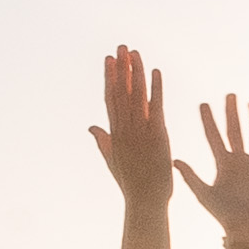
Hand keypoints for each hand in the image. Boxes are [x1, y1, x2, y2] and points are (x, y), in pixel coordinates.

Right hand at [92, 46, 177, 222]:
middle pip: (121, 93)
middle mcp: (125, 129)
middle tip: (120, 47)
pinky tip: (155, 71)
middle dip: (121, 69)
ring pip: (136, 96)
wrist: (145, 201)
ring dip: (135, 72)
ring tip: (134, 52)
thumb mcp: (112, 161)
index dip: (110, 78)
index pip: (111, 99)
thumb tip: (91, 127)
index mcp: (115, 134)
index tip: (109, 60)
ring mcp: (140, 131)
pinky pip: (156, 107)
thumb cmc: (131, 184)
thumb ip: (102, 141)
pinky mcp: (157, 136)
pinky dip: (156, 88)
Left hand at [177, 89, 248, 248]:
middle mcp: (240, 161)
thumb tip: (173, 160)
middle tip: (229, 95)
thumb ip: (190, 177)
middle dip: (232, 113)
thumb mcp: (204, 194)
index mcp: (223, 164)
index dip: (208, 121)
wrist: (248, 232)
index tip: (203, 104)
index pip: (214, 137)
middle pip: (235, 131)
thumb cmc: (225, 216)